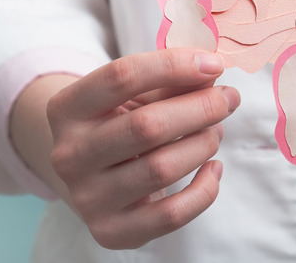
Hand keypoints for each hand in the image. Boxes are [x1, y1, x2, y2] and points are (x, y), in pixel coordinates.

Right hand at [11, 49, 239, 249]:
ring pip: (162, 168)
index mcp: (67, 109)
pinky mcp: (111, 232)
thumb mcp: (135, 95)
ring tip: (215, 132)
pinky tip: (212, 168)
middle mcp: (69, 154)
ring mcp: (87, 198)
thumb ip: (171, 80)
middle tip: (228, 99)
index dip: (174, 65)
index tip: (214, 63)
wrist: (91, 178)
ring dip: (203, 144)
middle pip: (146, 126)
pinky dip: (204, 189)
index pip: (121, 77)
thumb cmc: (121, 124)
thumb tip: (212, 70)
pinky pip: (171, 215)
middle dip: (200, 108)